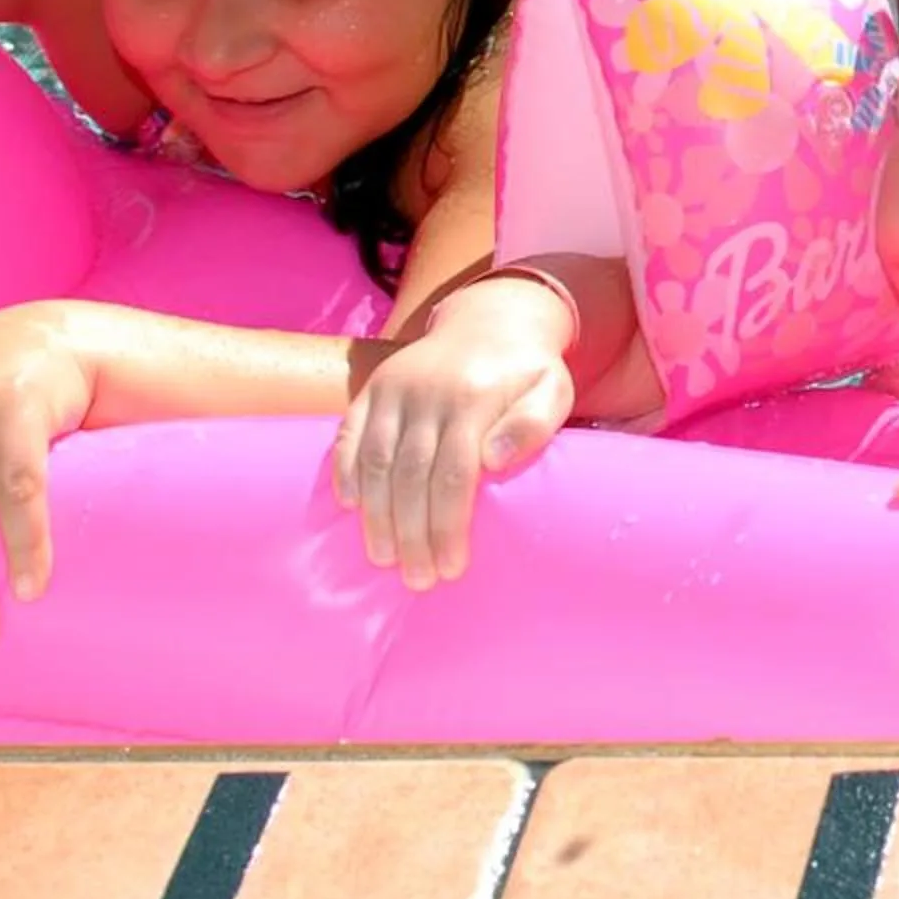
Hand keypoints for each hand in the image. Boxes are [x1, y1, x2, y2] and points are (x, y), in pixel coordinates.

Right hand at [332, 274, 574, 589]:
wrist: (490, 320)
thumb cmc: (526, 372)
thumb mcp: (553, 390)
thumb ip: (535, 423)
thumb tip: (496, 460)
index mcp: (474, 397)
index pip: (455, 474)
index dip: (449, 524)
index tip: (452, 566)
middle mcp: (427, 393)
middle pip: (411, 476)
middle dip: (411, 533)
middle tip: (417, 578)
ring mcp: (394, 389)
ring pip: (375, 461)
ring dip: (376, 515)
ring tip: (384, 558)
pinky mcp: (372, 389)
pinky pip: (348, 435)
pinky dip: (345, 472)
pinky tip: (352, 508)